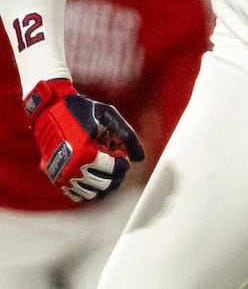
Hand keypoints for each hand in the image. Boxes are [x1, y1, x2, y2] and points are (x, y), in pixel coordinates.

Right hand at [24, 78, 144, 201]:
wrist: (49, 110)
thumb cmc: (81, 110)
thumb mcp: (109, 116)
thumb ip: (127, 136)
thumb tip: (140, 158)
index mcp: (85, 153)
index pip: (114, 170)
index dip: (123, 163)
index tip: (121, 153)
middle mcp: (71, 170)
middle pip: (105, 185)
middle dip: (116, 174)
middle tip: (116, 160)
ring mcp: (61, 177)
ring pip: (91, 194)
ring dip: (103, 183)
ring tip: (105, 166)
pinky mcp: (55, 179)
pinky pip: (76, 195)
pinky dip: (88, 189)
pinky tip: (94, 175)